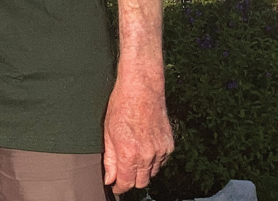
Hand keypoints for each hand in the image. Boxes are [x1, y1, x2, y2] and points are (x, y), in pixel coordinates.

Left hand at [103, 72, 172, 194]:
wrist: (142, 90)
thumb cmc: (122, 107)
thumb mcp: (108, 133)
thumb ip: (109, 159)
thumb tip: (109, 178)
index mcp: (129, 153)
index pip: (126, 182)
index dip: (119, 187)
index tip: (115, 187)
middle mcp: (147, 155)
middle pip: (141, 182)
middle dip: (131, 181)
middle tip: (122, 175)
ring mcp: (161, 151)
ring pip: (152, 173)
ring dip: (142, 171)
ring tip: (133, 159)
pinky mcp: (169, 145)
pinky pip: (161, 162)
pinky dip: (153, 161)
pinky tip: (145, 150)